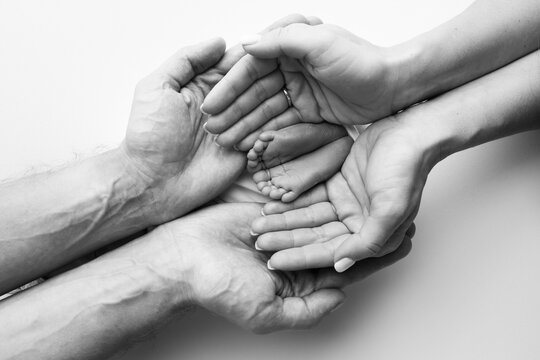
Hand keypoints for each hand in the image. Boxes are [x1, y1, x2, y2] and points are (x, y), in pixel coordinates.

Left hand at [121, 14, 328, 222]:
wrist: (153, 183)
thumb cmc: (149, 136)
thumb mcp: (157, 88)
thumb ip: (186, 60)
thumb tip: (218, 40)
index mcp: (204, 85)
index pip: (233, 64)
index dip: (251, 56)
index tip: (271, 47)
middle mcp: (224, 104)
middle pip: (252, 85)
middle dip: (264, 80)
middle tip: (285, 71)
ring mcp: (236, 127)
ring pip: (263, 108)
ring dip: (269, 104)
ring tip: (286, 95)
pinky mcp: (244, 151)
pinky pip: (266, 136)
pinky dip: (275, 128)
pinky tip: (289, 117)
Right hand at [159, 203, 410, 331]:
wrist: (184, 257)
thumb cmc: (220, 288)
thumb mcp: (267, 312)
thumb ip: (308, 309)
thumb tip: (341, 296)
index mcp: (302, 283)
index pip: (348, 268)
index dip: (377, 257)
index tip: (405, 241)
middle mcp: (298, 257)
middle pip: (343, 240)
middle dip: (370, 227)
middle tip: (403, 209)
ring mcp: (287, 232)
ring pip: (328, 217)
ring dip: (353, 205)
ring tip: (378, 190)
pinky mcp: (273, 211)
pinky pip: (304, 200)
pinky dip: (324, 190)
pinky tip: (344, 179)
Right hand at [202, 21, 399, 147]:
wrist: (394, 86)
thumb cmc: (362, 61)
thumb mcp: (321, 43)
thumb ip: (282, 40)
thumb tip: (245, 43)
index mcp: (290, 45)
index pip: (251, 67)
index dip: (229, 87)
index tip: (210, 106)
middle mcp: (291, 66)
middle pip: (254, 91)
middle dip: (232, 111)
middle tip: (212, 130)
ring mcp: (300, 90)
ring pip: (265, 109)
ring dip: (244, 125)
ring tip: (224, 141)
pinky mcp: (310, 111)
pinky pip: (281, 123)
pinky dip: (265, 134)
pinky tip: (249, 145)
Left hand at [251, 114, 437, 271]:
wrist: (409, 132)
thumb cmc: (406, 169)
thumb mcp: (391, 209)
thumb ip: (368, 241)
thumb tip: (341, 265)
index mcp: (372, 236)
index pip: (329, 252)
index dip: (301, 257)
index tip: (274, 261)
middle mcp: (357, 224)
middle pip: (314, 236)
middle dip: (286, 240)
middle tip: (258, 242)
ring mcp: (346, 204)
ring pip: (308, 217)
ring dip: (284, 222)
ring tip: (258, 225)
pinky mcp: (338, 185)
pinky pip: (309, 197)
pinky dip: (291, 202)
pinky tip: (271, 206)